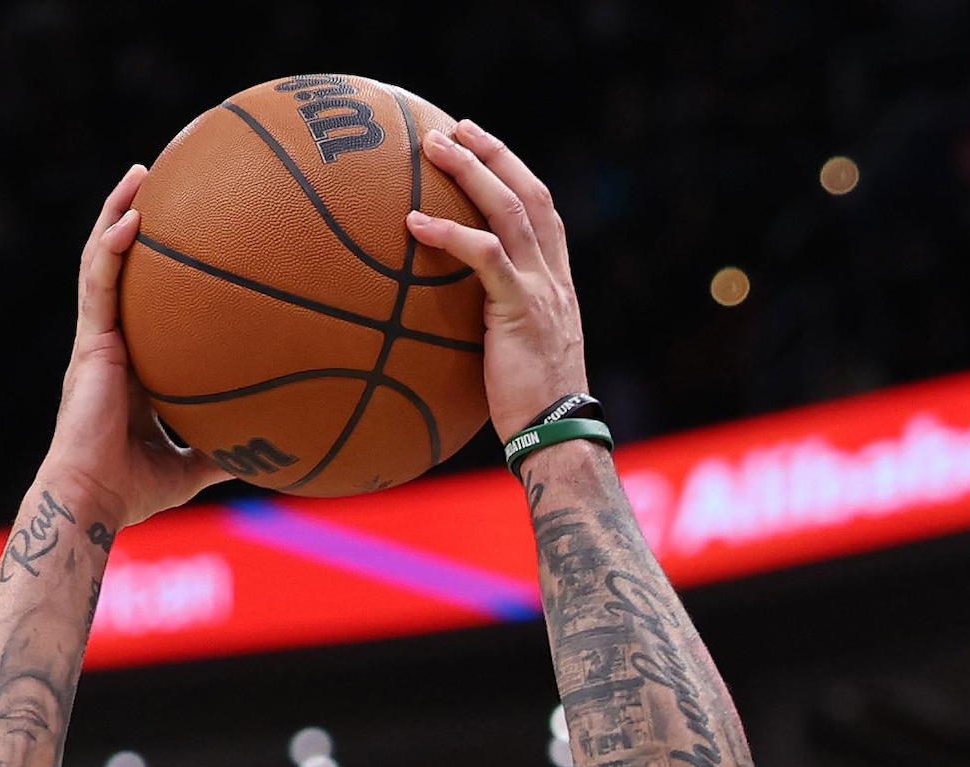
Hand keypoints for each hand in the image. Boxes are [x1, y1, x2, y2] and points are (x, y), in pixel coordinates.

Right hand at [43, 166, 224, 534]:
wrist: (94, 499)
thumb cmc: (134, 489)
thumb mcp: (194, 464)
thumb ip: (224, 448)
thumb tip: (272, 452)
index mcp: (129, 362)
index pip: (138, 298)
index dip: (149, 262)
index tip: (179, 229)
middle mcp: (109, 341)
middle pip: (117, 266)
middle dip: (130, 218)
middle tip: (157, 179)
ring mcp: (95, 338)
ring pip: (101, 260)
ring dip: (116, 212)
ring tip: (140, 174)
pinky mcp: (89, 342)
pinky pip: (99, 284)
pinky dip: (112, 248)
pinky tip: (133, 219)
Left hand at [408, 120, 585, 438]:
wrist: (557, 435)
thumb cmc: (529, 409)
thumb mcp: (516, 355)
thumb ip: (495, 326)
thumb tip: (446, 324)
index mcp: (557, 283)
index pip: (542, 211)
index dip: (514, 173)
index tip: (480, 147)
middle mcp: (554, 277)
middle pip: (529, 193)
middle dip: (492, 153)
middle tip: (452, 128)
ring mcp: (541, 289)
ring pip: (510, 210)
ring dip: (471, 171)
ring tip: (431, 148)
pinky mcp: (521, 309)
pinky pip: (486, 258)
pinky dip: (450, 235)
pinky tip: (413, 224)